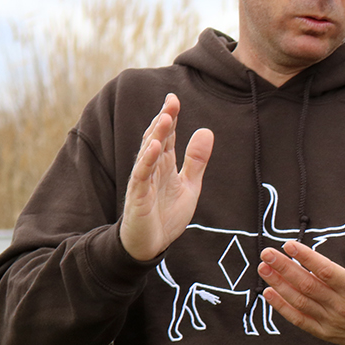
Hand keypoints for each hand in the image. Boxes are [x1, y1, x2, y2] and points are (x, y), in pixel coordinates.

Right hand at [119, 94, 213, 261]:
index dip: (170, 118)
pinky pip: (141, 176)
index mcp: (163, 165)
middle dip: (164, 120)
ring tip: (165, 117)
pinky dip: (146, 161)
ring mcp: (143, 182)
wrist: (151, 245)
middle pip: (157, 139)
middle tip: (171, 101)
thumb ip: (197, 161)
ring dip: (156, 135)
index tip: (174, 98)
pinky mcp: (138, 197)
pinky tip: (153, 147)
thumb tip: (206, 130)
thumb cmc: (166, 215)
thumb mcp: (189, 186)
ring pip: (148, 154)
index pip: (167, 136)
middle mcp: (152, 169)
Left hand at [257, 241, 344, 344]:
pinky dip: (282, 308)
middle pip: (306, 284)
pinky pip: (299, 319)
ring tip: (263, 268)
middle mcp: (339, 305)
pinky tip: (269, 293)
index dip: (307, 258)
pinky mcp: (323, 332)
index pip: (326, 271)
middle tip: (267, 253)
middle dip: (284, 268)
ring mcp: (329, 320)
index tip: (289, 245)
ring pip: (299, 300)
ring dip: (279, 284)